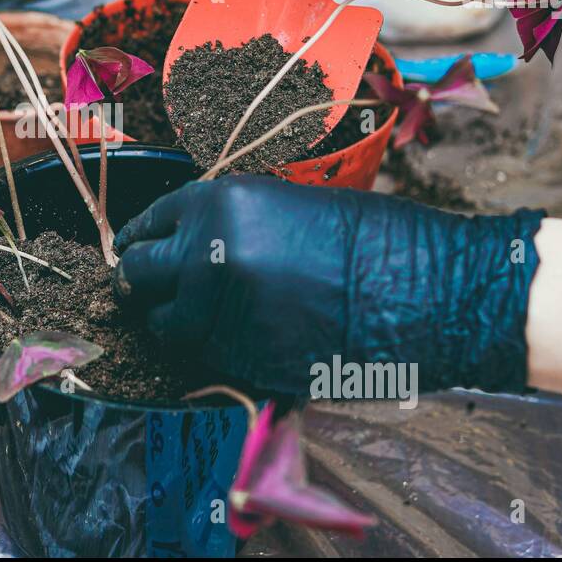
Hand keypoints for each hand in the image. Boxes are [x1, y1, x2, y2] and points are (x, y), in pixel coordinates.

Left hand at [112, 175, 544, 396]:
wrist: (427, 291)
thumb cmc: (374, 238)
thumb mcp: (289, 205)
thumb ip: (232, 223)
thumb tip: (192, 242)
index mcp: (220, 202)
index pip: (152, 221)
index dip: (141, 237)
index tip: (135, 248)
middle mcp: (206, 254)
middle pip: (138, 273)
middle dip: (139, 280)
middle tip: (146, 289)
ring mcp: (218, 311)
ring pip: (162, 324)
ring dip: (170, 322)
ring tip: (194, 320)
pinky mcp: (240, 360)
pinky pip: (200, 356)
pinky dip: (208, 350)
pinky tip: (236, 340)